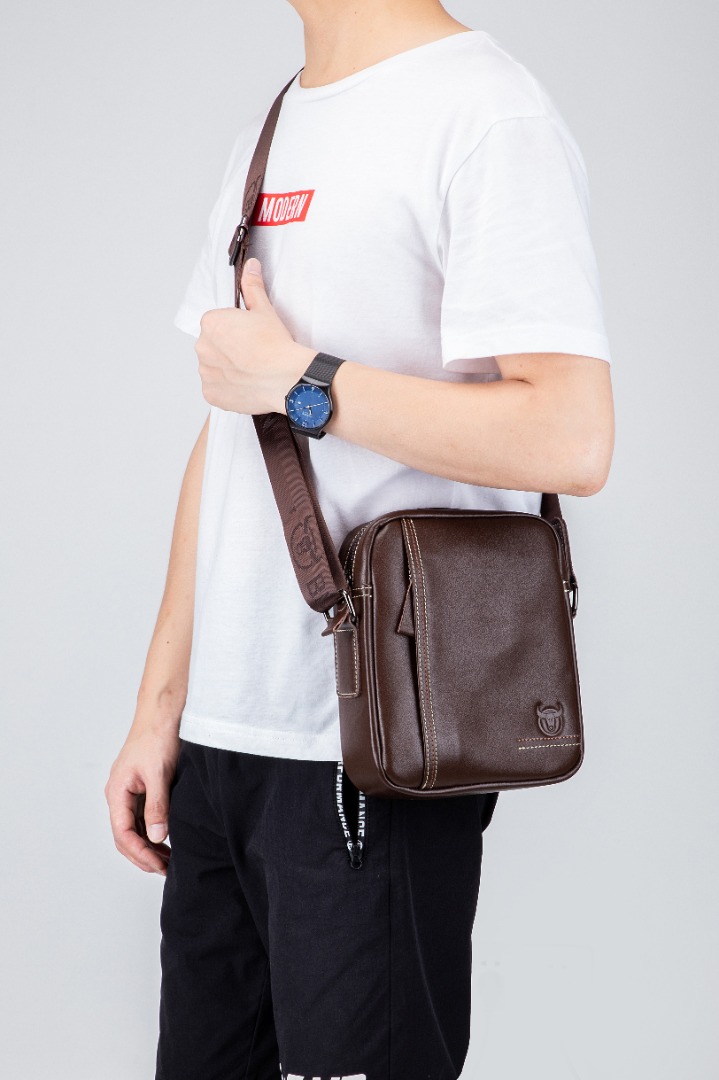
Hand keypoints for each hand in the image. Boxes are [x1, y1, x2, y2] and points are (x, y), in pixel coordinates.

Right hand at [104, 721, 179, 875]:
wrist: (162, 712)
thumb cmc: (157, 736)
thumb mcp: (159, 774)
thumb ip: (157, 807)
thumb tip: (156, 837)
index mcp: (117, 791)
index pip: (122, 833)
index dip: (140, 853)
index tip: (158, 865)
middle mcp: (119, 795)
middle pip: (125, 836)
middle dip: (143, 856)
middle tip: (165, 870)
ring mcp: (129, 792)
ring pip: (133, 829)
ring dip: (148, 846)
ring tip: (169, 860)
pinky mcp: (142, 788)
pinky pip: (142, 818)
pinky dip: (153, 832)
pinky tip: (167, 840)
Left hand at [195, 257, 315, 413]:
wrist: (286, 377)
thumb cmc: (276, 344)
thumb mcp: (264, 309)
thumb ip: (252, 286)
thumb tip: (251, 265)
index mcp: (210, 323)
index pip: (216, 325)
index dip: (234, 331)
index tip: (249, 338)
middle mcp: (202, 347)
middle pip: (212, 346)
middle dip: (227, 350)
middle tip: (251, 355)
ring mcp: (205, 373)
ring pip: (213, 368)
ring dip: (226, 369)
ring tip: (250, 372)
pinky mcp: (211, 394)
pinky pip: (216, 390)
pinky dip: (227, 389)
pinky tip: (245, 385)